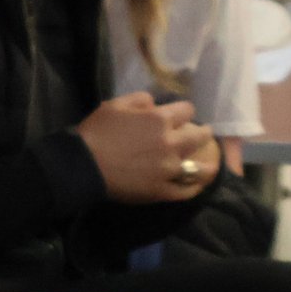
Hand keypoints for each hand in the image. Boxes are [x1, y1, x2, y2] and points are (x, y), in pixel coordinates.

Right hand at [74, 92, 216, 202]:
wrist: (82, 166)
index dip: (183, 111)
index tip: (179, 115)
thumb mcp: (113, 105)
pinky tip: (195, 186)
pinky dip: (193, 188)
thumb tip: (154, 103)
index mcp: (159, 120)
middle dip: (202, 133)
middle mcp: (170, 143)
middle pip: (200, 136)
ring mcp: (169, 169)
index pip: (186, 110)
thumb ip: (138, 100)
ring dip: (206, 165)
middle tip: (201, 135)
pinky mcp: (161, 190)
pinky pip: (185, 191)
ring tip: (208, 165)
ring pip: (199, 168)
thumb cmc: (95, 133)